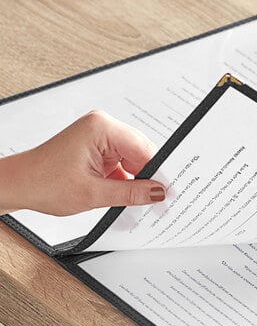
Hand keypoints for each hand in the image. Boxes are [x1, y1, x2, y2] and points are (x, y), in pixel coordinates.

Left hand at [0, 110, 165, 215]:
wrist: (19, 184)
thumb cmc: (43, 182)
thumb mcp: (93, 193)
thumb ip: (131, 192)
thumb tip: (158, 192)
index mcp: (102, 128)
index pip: (144, 148)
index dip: (158, 171)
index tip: (168, 191)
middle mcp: (102, 126)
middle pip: (141, 152)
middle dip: (147, 175)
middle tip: (156, 199)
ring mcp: (100, 136)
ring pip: (133, 158)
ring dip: (135, 178)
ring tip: (134, 197)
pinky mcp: (98, 146)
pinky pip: (123, 161)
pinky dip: (125, 178)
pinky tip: (124, 192)